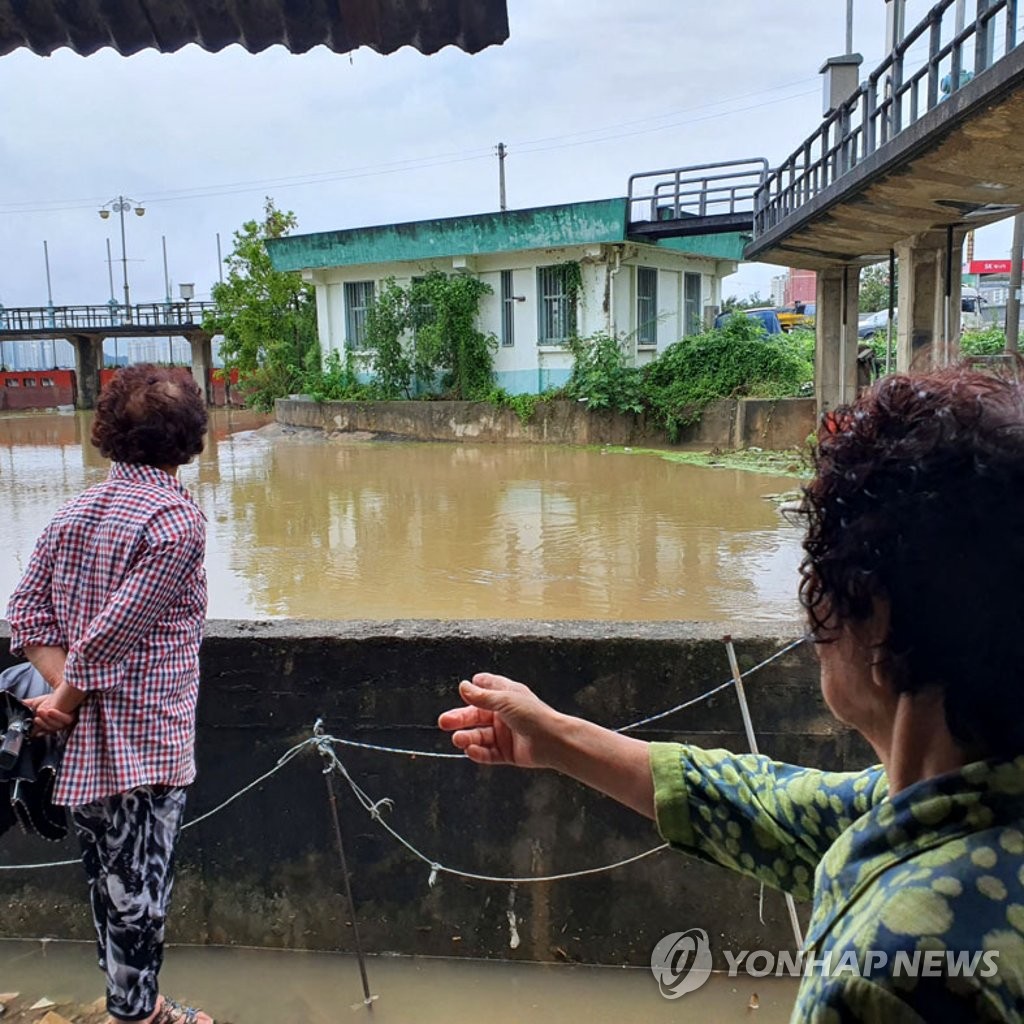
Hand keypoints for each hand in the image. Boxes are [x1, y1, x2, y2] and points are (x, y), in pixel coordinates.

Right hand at [23, 693, 75, 735]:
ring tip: (42, 710)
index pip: (41, 732)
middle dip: (41, 724)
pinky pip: (65, 720)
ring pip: (55, 726)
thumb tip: (20, 705)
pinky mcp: (70, 718)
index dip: (37, 733)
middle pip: (47, 730)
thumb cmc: (52, 699)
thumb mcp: (35, 703)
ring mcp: (63, 722)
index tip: (33, 732)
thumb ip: (27, 706)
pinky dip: (57, 716)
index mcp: (46, 724)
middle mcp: (55, 725)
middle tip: (36, 716)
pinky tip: (51, 711)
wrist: (64, 691)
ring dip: (47, 720)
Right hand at [437, 673, 564, 768]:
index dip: (474, 689)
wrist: (553, 741)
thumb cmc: (535, 716)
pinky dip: (478, 753)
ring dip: (467, 737)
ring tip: (458, 739)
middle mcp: (504, 714)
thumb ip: (481, 696)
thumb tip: (463, 686)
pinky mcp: (507, 752)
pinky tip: (471, 750)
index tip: (462, 690)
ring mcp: (505, 734)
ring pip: (479, 736)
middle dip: (460, 719)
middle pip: (476, 716)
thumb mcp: (504, 700)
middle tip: (444, 722)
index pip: (486, 689)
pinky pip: (488, 753)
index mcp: (506, 696)